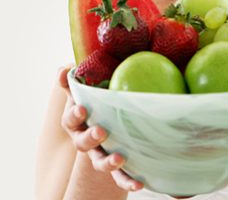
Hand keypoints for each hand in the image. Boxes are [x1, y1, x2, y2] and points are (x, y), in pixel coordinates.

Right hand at [58, 66, 143, 191]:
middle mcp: (86, 140)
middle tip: (100, 131)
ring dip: (107, 162)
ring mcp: (100, 155)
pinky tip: (139, 183)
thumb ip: (76, 82)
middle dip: (90, 137)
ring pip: (99, 162)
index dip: (74, 114)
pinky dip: (128, 181)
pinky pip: (120, 177)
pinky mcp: (115, 167)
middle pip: (82, 143)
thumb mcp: (88, 92)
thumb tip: (63, 69)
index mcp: (79, 122)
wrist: (110, 129)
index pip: (70, 119)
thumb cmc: (98, 104)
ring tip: (119, 158)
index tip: (83, 109)